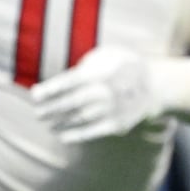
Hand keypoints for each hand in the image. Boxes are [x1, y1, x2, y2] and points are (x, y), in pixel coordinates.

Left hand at [32, 48, 163, 142]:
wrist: (155, 86)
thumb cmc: (123, 66)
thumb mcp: (109, 54)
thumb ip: (87, 64)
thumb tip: (64, 81)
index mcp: (102, 72)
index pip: (70, 82)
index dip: (50, 89)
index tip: (34, 94)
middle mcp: (106, 93)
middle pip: (71, 103)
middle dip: (51, 109)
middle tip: (37, 112)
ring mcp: (112, 110)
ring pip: (79, 119)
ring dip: (59, 122)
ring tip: (47, 123)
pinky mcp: (117, 125)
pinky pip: (92, 132)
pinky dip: (75, 135)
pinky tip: (61, 136)